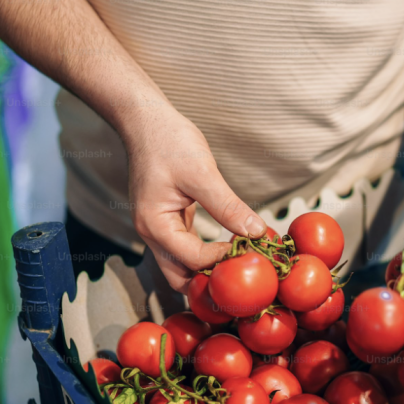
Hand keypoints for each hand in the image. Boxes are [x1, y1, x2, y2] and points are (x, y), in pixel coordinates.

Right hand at [125, 109, 266, 291]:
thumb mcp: (202, 173)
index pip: (192, 259)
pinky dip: (205, 254)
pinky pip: (186, 248)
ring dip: (207, 270)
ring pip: (182, 266)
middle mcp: (152, 233)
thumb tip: (256, 231)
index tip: (250, 249)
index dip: (222, 259)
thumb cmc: (169, 142)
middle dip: (208, 282)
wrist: (146, 121)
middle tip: (240, 274)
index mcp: (154, 225)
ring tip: (237, 264)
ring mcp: (159, 229)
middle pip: (179, 277)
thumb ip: (228, 206)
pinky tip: (228, 248)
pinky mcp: (169, 221)